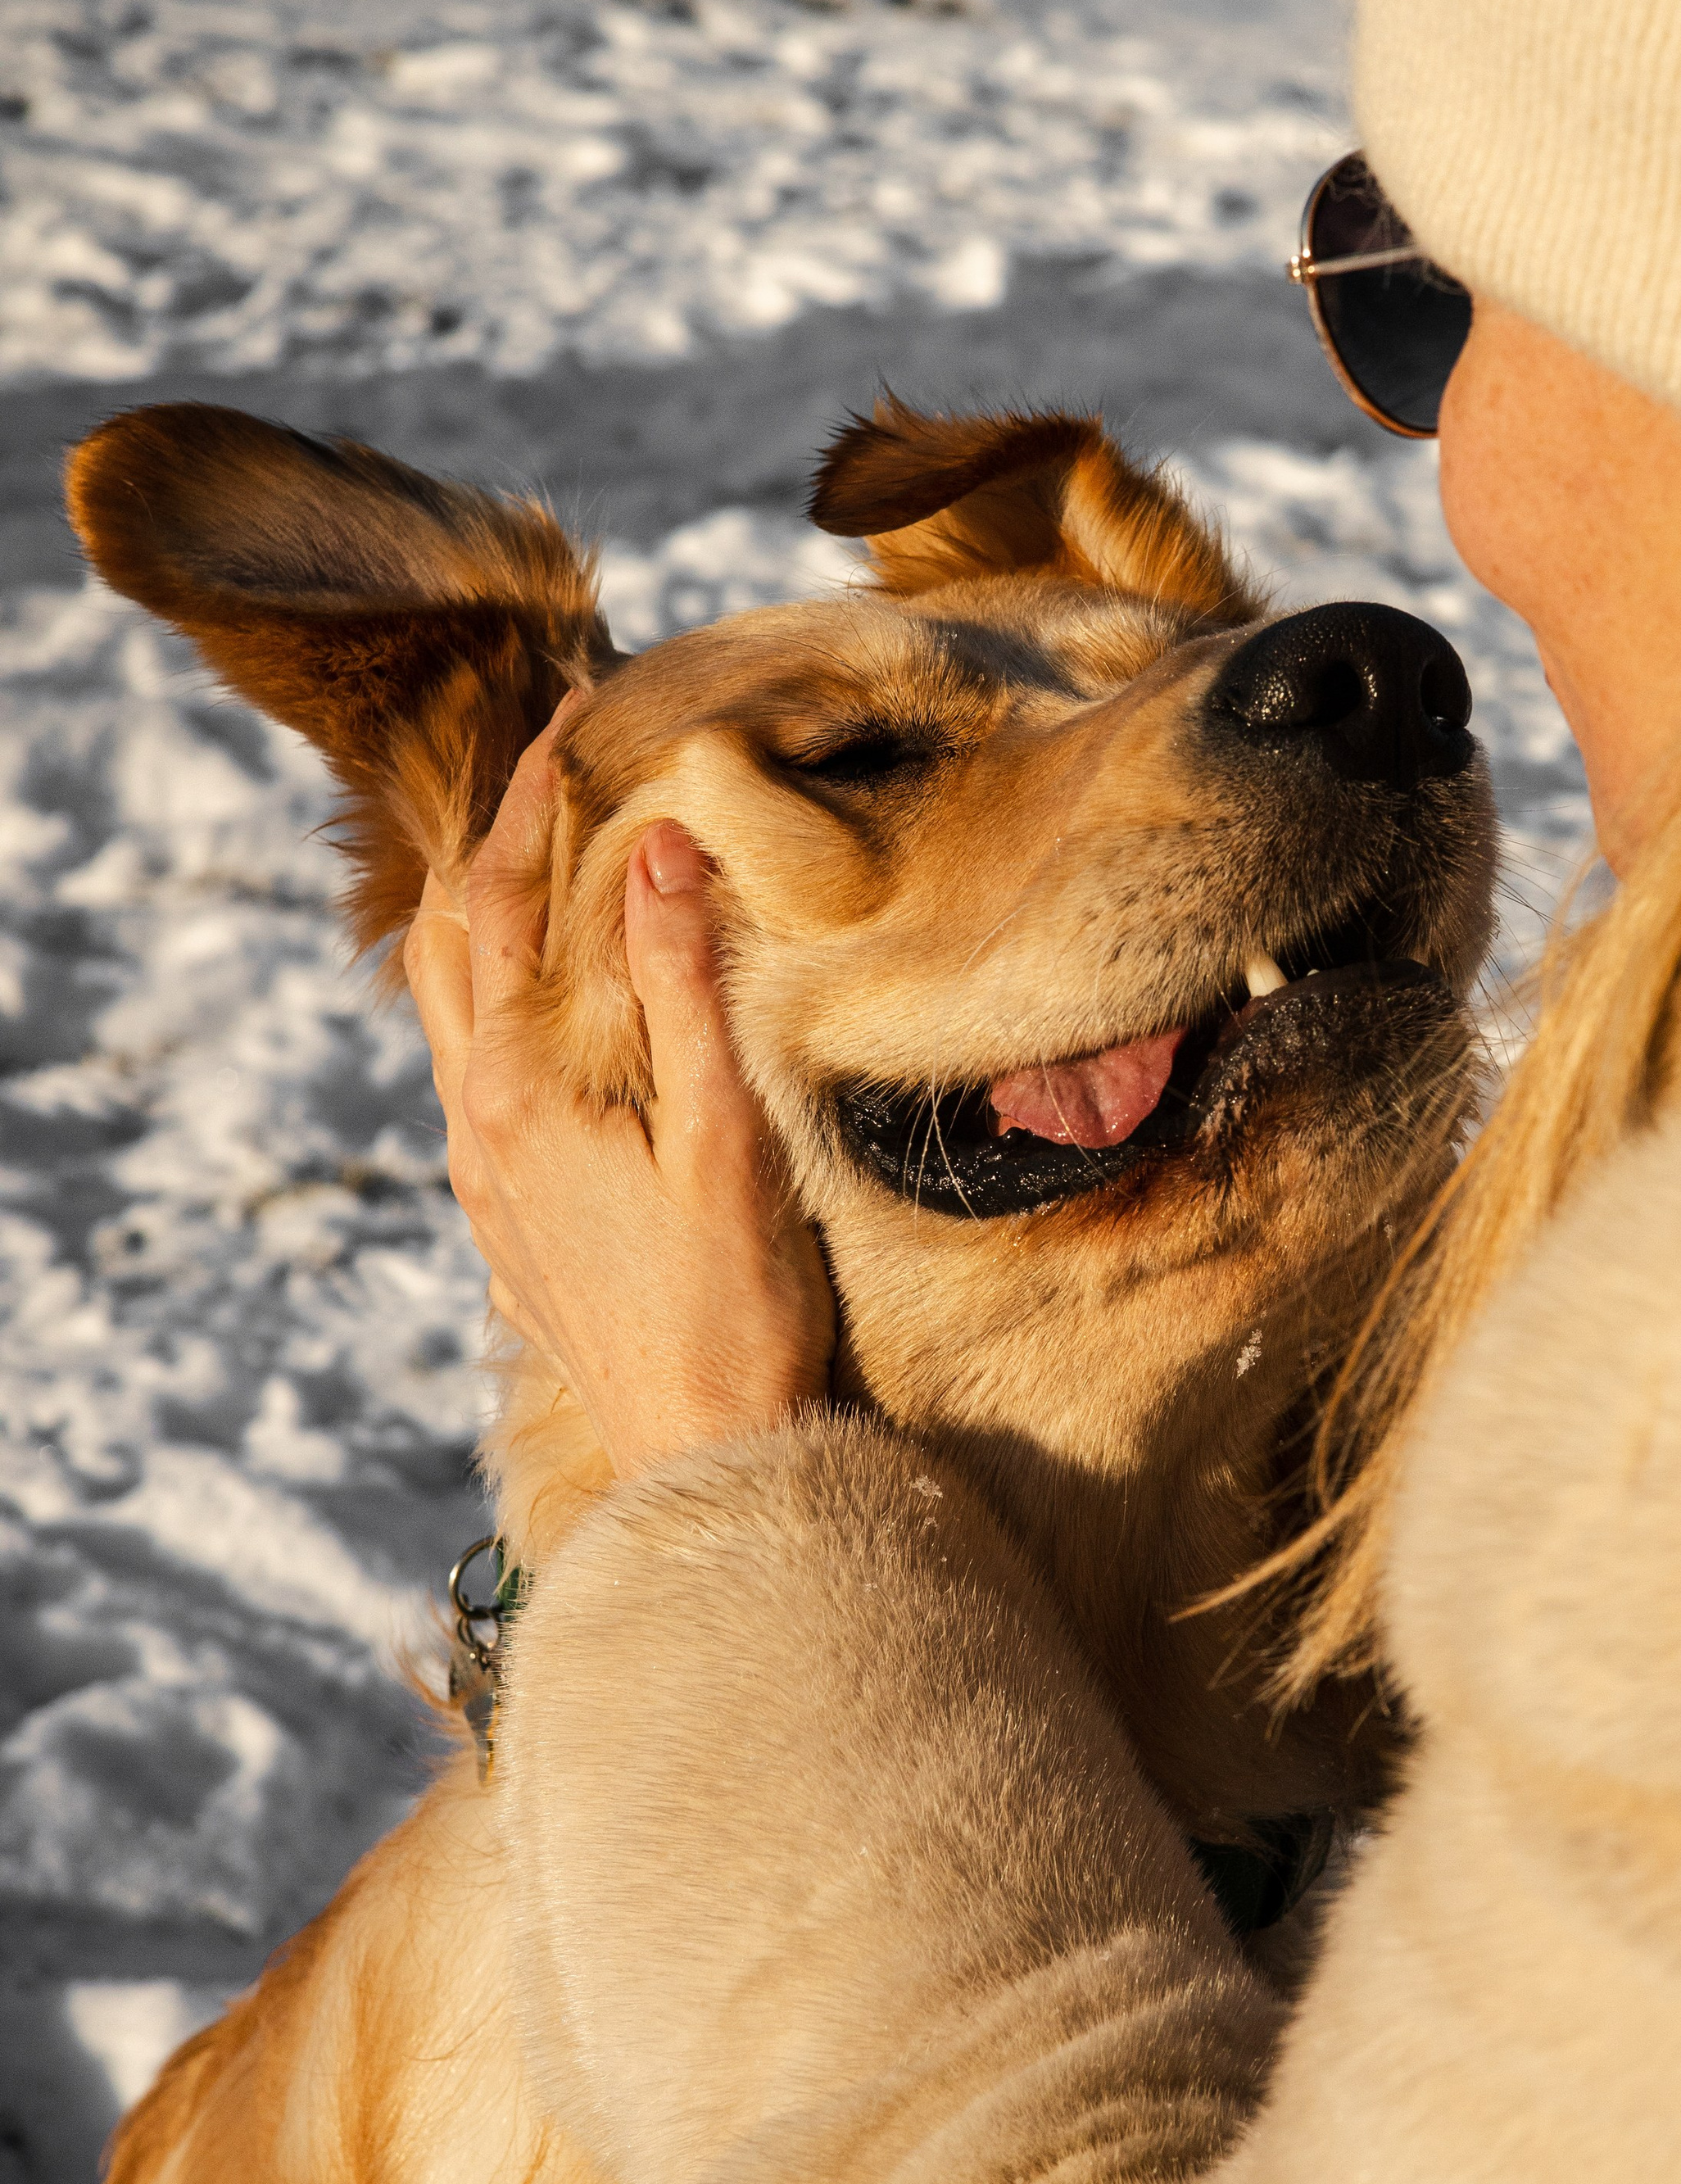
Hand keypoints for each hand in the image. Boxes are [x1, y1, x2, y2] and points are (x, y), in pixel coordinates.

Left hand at [402, 715, 835, 1478]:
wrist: (710, 1459)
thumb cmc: (736, 1308)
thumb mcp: (726, 1134)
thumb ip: (684, 986)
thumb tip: (657, 846)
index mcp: (515, 1093)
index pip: (494, 904)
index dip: (527, 805)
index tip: (563, 725)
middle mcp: (474, 1130)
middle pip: (440, 951)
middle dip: (480, 853)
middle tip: (537, 780)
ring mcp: (481, 1185)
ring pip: (445, 1021)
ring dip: (477, 932)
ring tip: (532, 871)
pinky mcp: (505, 1230)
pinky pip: (474, 1085)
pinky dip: (494, 1011)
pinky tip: (545, 1013)